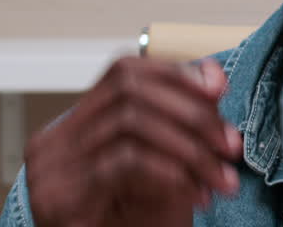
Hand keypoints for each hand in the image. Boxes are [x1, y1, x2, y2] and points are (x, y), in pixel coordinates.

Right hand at [25, 57, 242, 226]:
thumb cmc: (140, 220)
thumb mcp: (168, 162)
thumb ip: (184, 121)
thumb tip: (215, 78)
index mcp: (78, 124)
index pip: (124, 71)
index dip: (174, 72)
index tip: (219, 90)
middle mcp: (56, 140)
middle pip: (130, 91)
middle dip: (193, 113)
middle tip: (230, 146)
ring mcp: (52, 168)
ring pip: (132, 123)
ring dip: (191, 150)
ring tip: (220, 179)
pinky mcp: (60, 197)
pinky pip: (125, 163)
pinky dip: (170, 172)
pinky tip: (194, 193)